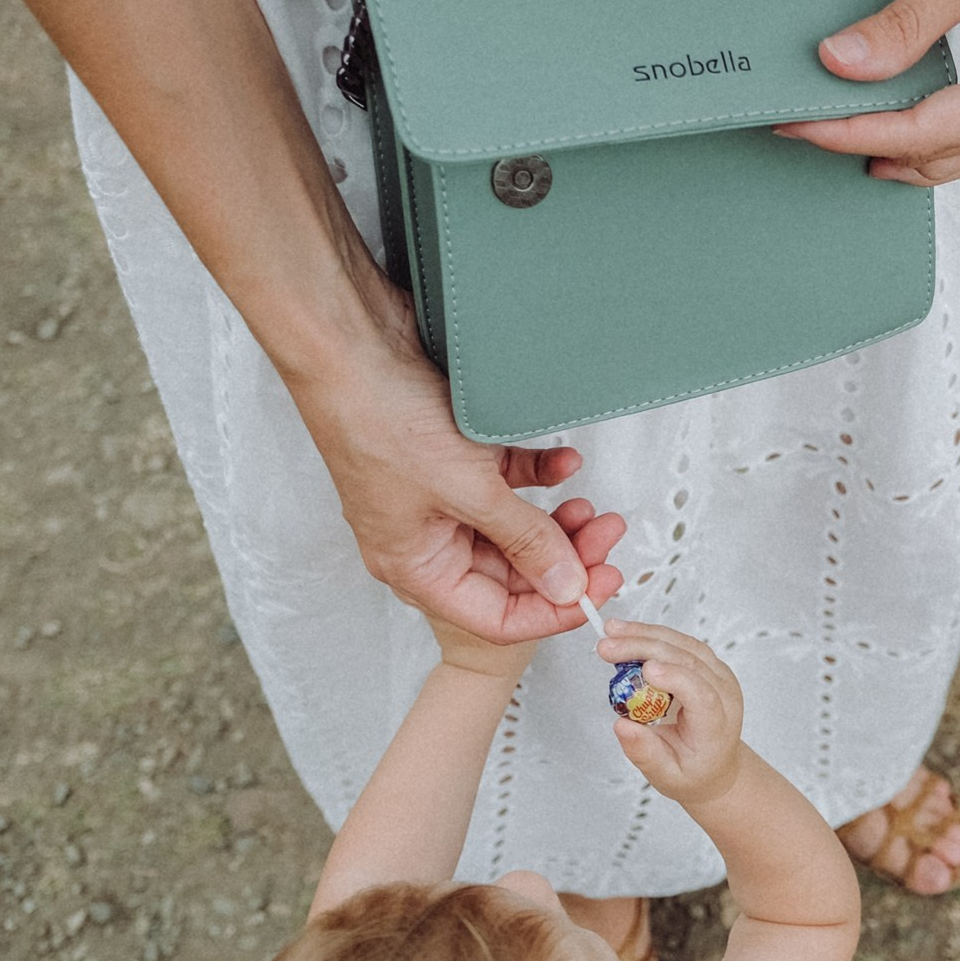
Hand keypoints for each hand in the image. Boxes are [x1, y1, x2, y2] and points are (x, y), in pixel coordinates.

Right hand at [292, 301, 626, 643]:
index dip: (552, 610)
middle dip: (564, 556)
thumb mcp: (468, 491)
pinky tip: (566, 462)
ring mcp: (440, 498)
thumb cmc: (380, 419)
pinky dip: (540, 475)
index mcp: (416, 567)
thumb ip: (525, 540)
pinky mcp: (452, 458)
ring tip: (592, 505)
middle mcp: (426, 540)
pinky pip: (507, 481)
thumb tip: (569, 587)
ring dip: (557, 519)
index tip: (601, 587)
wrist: (351, 342)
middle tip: (608, 534)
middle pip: (511, 572)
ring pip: (514, 527)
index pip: (495, 618)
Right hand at [597, 619, 749, 807]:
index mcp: (716, 725)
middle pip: (690, 661)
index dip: (676, 678)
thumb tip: (622, 726)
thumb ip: (645, 753)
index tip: (645, 669)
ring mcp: (719, 675)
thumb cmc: (692, 772)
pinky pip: (681, 643)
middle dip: (645, 649)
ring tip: (611, 632)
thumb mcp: (666, 776)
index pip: (702, 695)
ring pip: (684, 645)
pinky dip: (653, 636)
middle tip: (607, 647)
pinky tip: (627, 633)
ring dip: (646, 635)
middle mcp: (724, 694)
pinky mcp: (707, 665)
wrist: (715, 765)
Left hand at [772, 0, 959, 184]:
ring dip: (902, 151)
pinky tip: (900, 121)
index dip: (855, 132)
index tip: (803, 124)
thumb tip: (844, 62)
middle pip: (941, 157)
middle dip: (870, 147)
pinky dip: (932, 133)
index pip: (924, 133)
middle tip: (804, 127)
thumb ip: (904, 23)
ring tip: (842, 135)